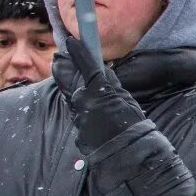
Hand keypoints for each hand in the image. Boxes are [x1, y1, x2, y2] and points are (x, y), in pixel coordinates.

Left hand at [56, 36, 146, 154]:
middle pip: (67, 80)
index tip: (70, 42)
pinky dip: (84, 111)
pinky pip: (78, 115)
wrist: (128, 154)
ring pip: (72, 99)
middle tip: (63, 60)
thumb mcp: (124, 98)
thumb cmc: (132, 124)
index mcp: (96, 91)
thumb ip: (109, 84)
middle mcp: (81, 102)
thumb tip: (101, 71)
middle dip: (65, 69)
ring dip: (77, 93)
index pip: (85, 66)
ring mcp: (77, 117)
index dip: (77, 53)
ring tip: (90, 94)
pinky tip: (95, 116)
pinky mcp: (77, 131)